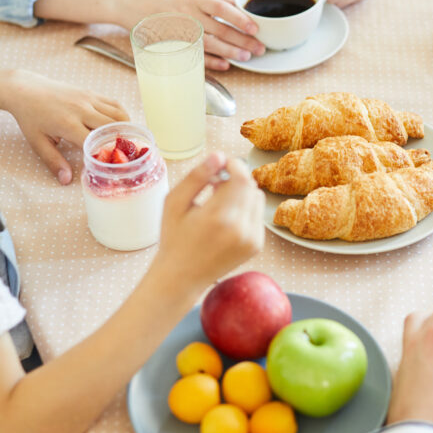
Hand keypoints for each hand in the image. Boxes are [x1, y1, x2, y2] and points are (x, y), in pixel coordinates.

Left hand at [7, 70, 128, 184]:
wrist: (26, 89)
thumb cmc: (31, 118)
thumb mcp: (38, 142)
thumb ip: (54, 161)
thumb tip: (66, 180)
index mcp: (67, 124)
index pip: (94, 143)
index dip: (102, 156)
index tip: (105, 166)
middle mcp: (81, 110)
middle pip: (112, 128)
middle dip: (120, 143)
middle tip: (123, 156)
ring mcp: (88, 99)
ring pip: (118, 115)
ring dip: (126, 129)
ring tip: (125, 142)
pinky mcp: (91, 93)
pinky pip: (114, 104)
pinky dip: (122, 116)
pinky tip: (121, 126)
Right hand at [144, 0, 265, 70]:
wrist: (130, 3)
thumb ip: (213, 1)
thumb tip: (239, 6)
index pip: (221, 8)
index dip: (240, 18)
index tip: (256, 28)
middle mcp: (188, 13)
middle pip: (220, 29)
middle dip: (242, 40)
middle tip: (260, 49)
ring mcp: (179, 30)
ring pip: (209, 43)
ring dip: (230, 52)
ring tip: (247, 58)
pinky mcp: (171, 44)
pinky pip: (194, 55)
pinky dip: (211, 61)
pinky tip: (225, 65)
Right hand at [152, 153, 264, 288]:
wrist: (182, 277)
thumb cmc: (174, 238)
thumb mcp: (174, 203)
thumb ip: (196, 176)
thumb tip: (219, 155)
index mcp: (219, 217)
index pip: (241, 177)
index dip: (234, 165)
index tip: (220, 165)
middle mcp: (241, 228)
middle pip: (251, 186)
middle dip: (235, 178)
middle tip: (214, 185)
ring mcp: (252, 239)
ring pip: (257, 198)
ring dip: (242, 193)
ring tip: (219, 202)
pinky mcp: (257, 245)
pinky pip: (258, 215)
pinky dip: (245, 210)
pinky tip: (225, 219)